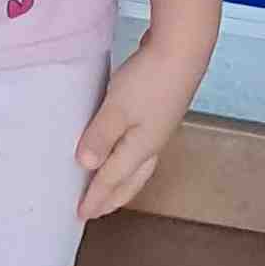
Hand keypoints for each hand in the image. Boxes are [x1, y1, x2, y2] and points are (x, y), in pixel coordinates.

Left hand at [76, 32, 208, 220]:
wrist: (184, 50)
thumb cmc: (151, 79)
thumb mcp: (117, 108)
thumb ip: (101, 137)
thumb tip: (86, 165)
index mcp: (141, 148)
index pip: (112, 179)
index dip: (95, 198)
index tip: (80, 215)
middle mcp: (152, 144)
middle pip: (131, 181)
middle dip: (113, 198)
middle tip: (96, 212)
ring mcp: (159, 129)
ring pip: (139, 167)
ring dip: (123, 183)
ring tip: (112, 190)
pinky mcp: (160, 113)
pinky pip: (141, 149)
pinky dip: (129, 161)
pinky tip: (125, 150)